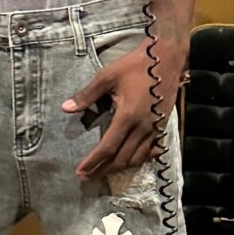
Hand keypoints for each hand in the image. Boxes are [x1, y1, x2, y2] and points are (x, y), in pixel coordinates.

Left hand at [63, 41, 185, 180]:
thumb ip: (87, 95)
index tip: (80, 171)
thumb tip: (66, 108)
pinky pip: (150, 151)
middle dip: (103, 170)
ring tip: (104, 170)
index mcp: (127, 116)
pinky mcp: (162, 126)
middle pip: (122, 159)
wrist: (167, 58)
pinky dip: (138, 159)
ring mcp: (155, 129)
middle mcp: (142, 127)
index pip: (108, 147)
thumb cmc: (136, 66)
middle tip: (88, 176)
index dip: (93, 162)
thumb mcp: (108, 76)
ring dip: (119, 168)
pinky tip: (130, 160)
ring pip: (137, 158)